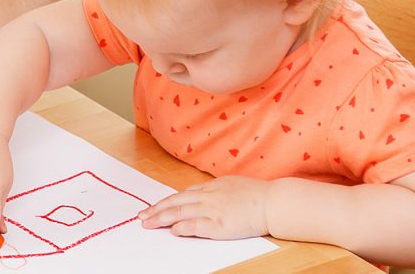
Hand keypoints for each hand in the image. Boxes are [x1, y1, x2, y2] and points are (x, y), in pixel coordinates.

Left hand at [139, 176, 272, 238]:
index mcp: (210, 188)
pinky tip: (173, 231)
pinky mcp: (220, 225)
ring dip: (162, 218)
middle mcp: (208, 197)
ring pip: (181, 213)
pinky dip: (183, 227)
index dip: (165, 202)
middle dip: (156, 210)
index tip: (152, 207)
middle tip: (141, 217)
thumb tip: (198, 195)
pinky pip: (197, 226)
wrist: (273, 202)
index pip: (181, 195)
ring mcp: (213, 210)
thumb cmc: (255, 194)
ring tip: (149, 224)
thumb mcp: (230, 185)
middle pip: (175, 203)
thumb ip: (213, 190)